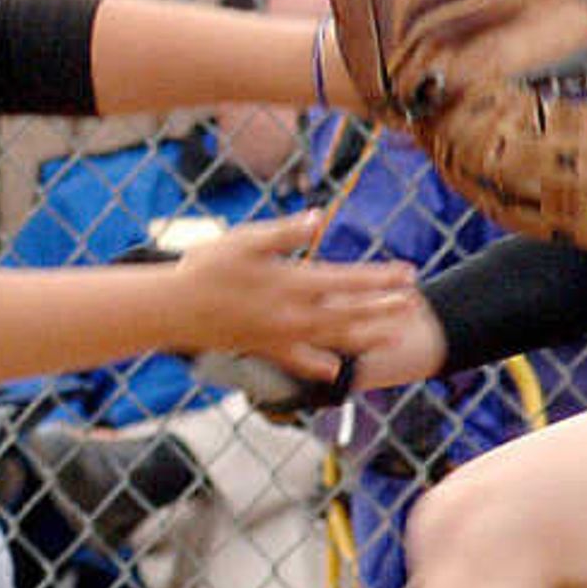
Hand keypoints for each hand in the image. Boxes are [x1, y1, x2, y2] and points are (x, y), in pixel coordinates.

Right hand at [160, 208, 414, 381]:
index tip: (408, 275)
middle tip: (413, 304)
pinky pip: (301, 362)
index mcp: (293, 282)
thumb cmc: (207, 267)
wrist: (173, 309)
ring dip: (367, 337)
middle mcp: (293, 315)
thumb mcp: (246, 240)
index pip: (349, 281)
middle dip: (385, 308)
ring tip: (393, 334)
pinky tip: (337, 368)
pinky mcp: (266, 349)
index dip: (381, 279)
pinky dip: (321, 365)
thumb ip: (286, 232)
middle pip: (351, 314)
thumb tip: (319, 219)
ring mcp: (281, 337)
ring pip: (334, 340)